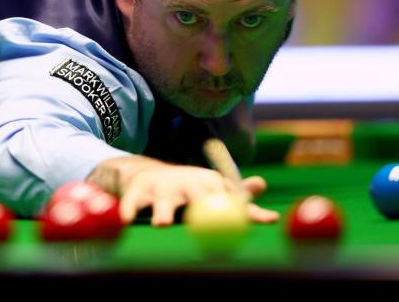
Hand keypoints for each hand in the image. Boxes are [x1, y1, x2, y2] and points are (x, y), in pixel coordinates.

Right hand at [88, 155, 278, 226]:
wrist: (144, 174)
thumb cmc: (186, 189)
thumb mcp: (212, 191)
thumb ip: (239, 199)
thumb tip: (270, 205)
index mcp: (208, 182)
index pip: (229, 196)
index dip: (245, 209)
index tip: (264, 221)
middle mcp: (186, 182)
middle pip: (197, 196)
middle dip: (204, 206)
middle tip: (209, 221)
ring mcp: (161, 187)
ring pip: (164, 201)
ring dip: (163, 212)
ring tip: (162, 224)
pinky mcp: (137, 191)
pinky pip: (133, 203)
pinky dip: (130, 211)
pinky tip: (127, 221)